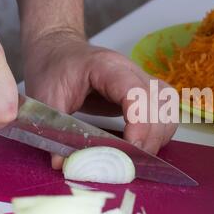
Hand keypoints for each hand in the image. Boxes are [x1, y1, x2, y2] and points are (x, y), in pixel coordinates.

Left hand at [23, 30, 177, 168]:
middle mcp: (132, 70)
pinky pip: (166, 110)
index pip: (136, 92)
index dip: (140, 123)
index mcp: (107, 67)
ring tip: (139, 155)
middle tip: (131, 161)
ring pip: (168, 107)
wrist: (58, 50)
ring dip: (160, 134)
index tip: (131, 149)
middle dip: (150, 136)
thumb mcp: (45, 97)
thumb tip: (63, 163)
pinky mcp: (145, 91)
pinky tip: (145, 144)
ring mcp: (142, 79)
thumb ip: (55, 129)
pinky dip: (161, 131)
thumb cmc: (52, 68)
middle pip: (159, 102)